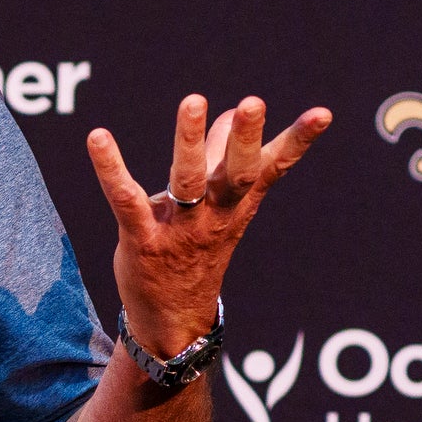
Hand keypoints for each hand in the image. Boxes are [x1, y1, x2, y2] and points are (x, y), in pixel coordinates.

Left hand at [86, 96, 330, 357]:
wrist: (173, 320)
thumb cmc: (195, 251)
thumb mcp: (217, 207)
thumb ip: (223, 157)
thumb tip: (230, 113)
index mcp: (237, 204)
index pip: (272, 169)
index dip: (298, 142)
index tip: (323, 114)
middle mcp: (215, 215)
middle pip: (236, 174)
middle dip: (246, 138)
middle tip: (254, 103)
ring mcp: (180, 229)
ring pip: (188, 182)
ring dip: (191, 141)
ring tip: (195, 101)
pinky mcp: (142, 240)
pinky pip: (126, 200)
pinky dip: (111, 168)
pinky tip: (98, 136)